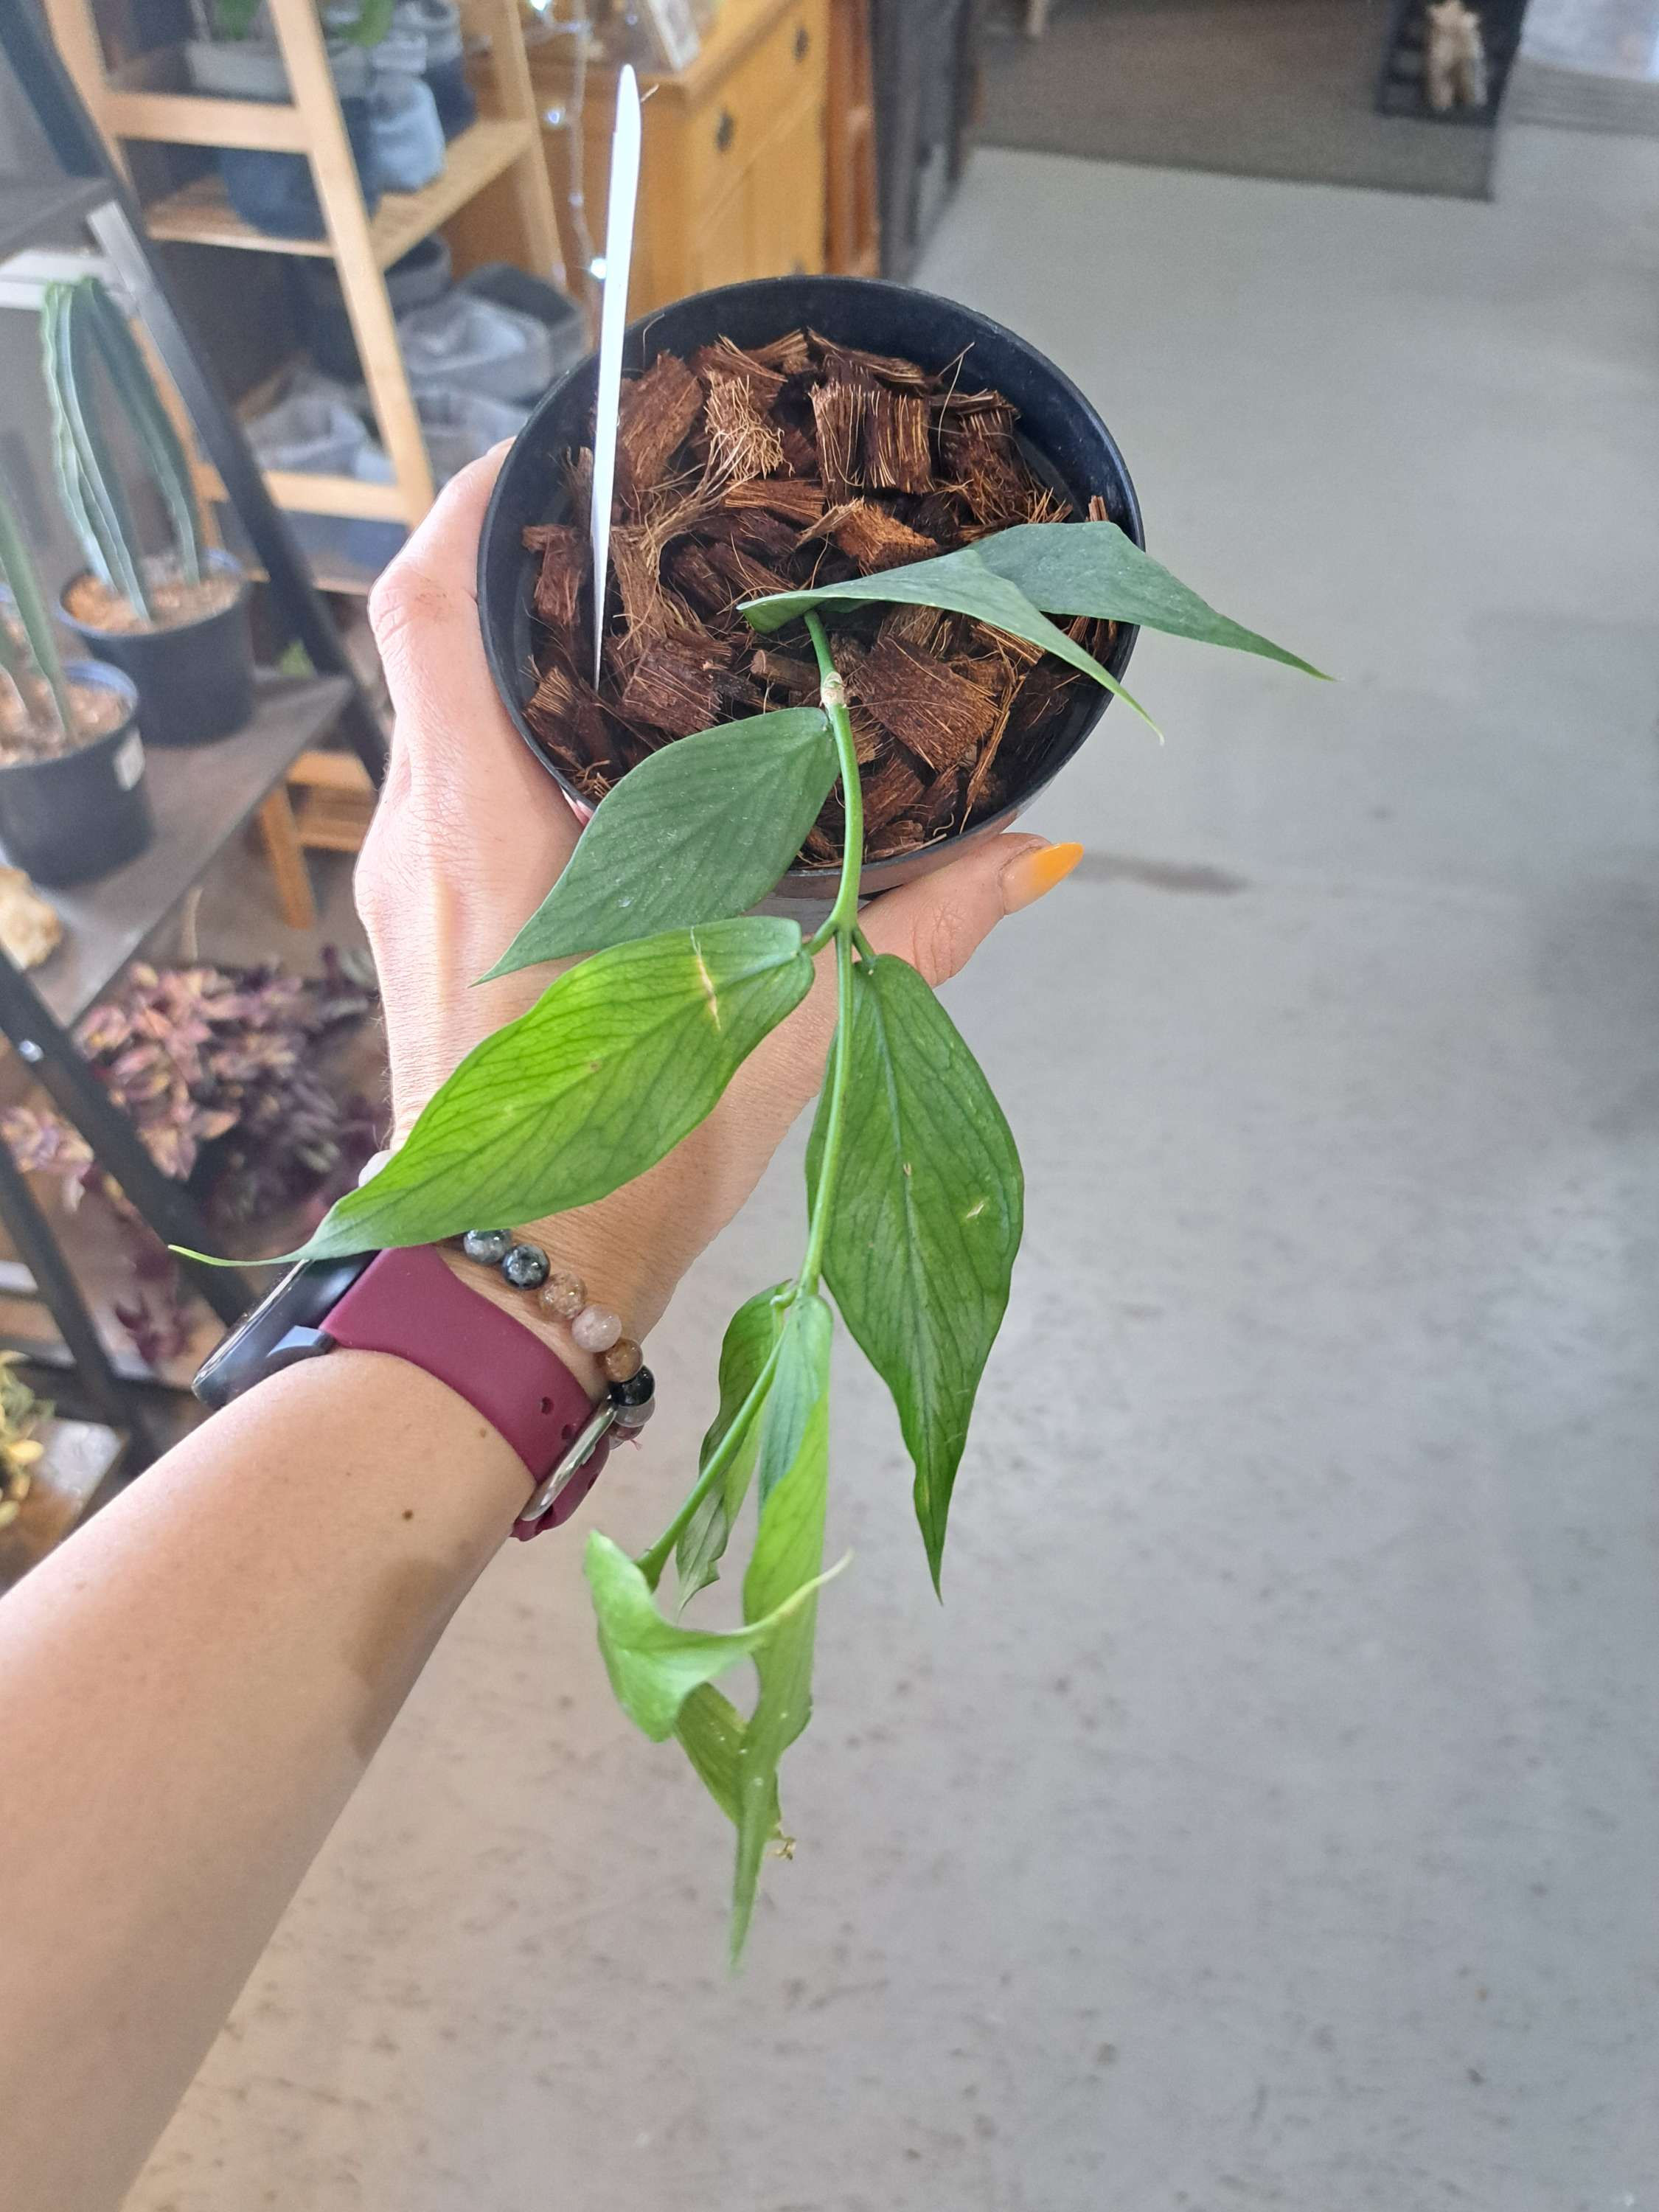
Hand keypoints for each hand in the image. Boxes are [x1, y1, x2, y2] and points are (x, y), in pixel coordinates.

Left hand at [356, 449, 1080, 1382]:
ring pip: (438, 717)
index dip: (475, 499)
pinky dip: (507, 737)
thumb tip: (1042, 857)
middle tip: (626, 522)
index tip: (549, 445)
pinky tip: (600, 753)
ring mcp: (408, 888)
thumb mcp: (785, 1024)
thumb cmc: (620, 1157)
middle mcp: (420, 838)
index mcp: (487, 827)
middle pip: (434, 643)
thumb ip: (918, 926)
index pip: (432, 605)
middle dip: (515, 565)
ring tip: (624, 617)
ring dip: (511, 654)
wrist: (504, 1283)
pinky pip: (446, 788)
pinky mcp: (423, 934)